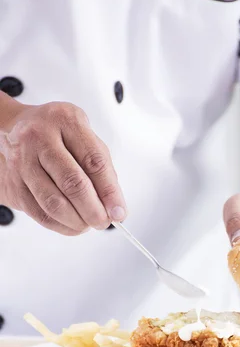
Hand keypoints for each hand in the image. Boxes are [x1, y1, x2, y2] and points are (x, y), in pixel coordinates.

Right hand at [0, 101, 126, 234]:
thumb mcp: (86, 138)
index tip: (119, 211)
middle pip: (71, 183)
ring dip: (76, 221)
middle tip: (104, 222)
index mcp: (66, 121)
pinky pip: (39, 213)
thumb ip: (103, 170)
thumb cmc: (59, 135)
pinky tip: (72, 225)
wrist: (17, 129)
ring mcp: (22, 161)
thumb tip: (114, 207)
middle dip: (93, 210)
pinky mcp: (13, 183)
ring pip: (53, 202)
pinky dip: (60, 226)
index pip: (94, 161)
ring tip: (88, 224)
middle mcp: (40, 138)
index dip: (109, 191)